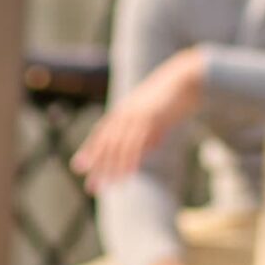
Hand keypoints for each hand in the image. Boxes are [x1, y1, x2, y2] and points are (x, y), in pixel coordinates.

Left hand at [72, 48, 205, 189]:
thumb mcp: (156, 114)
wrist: (186, 78)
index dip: (89, 150)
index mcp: (123, 111)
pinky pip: (137, 142)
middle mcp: (125, 113)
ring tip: (110, 186)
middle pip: (106, 143)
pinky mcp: (151, 118)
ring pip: (119, 145)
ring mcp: (137, 115)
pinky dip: (131, 159)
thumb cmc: (172, 97)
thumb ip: (150, 129)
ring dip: (113, 167)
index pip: (100, 133)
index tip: (78, 167)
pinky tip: (128, 173)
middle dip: (97, 166)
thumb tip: (149, 147)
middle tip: (91, 186)